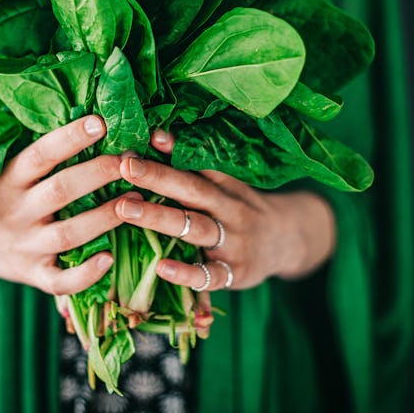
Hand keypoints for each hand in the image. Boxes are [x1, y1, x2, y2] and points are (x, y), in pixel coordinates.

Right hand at [0, 115, 135, 293]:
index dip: (70, 138)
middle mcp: (16, 212)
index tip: (101, 122)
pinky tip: (110, 259)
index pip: (39, 154)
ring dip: (105, 217)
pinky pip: (60, 281)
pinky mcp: (33, 275)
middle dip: (99, 173)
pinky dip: (85, 274)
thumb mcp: (5, 168)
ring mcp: (25, 246)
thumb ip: (38, 151)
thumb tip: (87, 113)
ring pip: (69, 234)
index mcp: (7, 179)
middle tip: (132, 160)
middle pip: (61, 190)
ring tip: (138, 200)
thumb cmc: (0, 194)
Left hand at [113, 130, 335, 290]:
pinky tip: (161, 268)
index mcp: (226, 186)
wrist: (288, 242)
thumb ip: (193, 168)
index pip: (200, 164)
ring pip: (195, 228)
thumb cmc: (241, 209)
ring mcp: (233, 242)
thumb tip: (155, 136)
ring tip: (124, 208)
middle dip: (158, 177)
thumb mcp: (226, 186)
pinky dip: (186, 273)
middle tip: (125, 167)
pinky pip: (209, 276)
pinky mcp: (234, 274)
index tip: (148, 136)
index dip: (175, 150)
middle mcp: (230, 210)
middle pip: (193, 190)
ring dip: (159, 217)